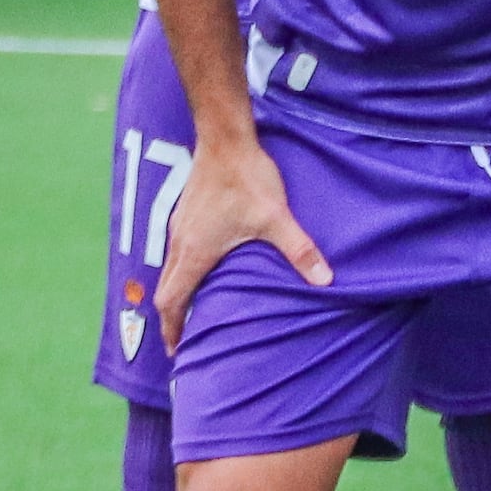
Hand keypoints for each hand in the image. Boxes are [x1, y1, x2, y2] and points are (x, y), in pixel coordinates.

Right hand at [152, 130, 327, 346]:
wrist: (225, 139)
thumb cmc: (246, 178)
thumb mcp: (276, 218)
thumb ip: (299, 251)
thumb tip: (325, 280)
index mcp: (194, 252)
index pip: (172, 301)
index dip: (172, 329)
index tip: (177, 351)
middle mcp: (179, 243)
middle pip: (165, 290)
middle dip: (173, 318)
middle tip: (185, 339)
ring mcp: (179, 226)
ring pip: (170, 269)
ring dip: (178, 293)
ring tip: (194, 310)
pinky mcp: (186, 213)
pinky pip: (176, 252)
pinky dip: (183, 271)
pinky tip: (204, 268)